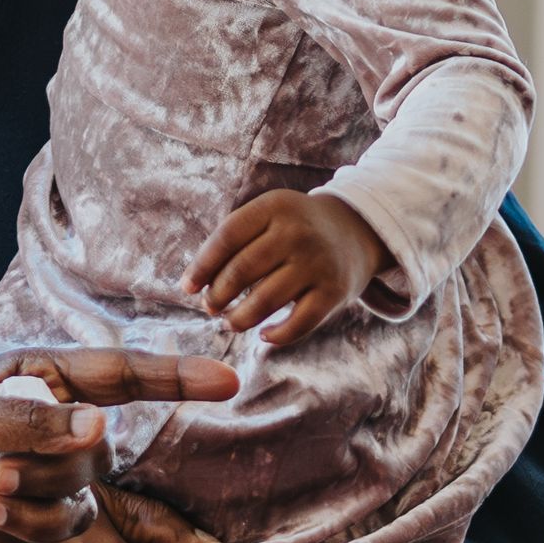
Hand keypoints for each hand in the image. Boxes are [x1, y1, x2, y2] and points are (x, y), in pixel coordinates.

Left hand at [0, 345, 239, 542]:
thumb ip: (29, 421)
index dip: (176, 378)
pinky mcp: (33, 531)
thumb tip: (99, 429)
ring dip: (16, 511)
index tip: (226, 379)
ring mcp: (47, 484)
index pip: (121, 375)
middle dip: (37, 474)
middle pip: (92, 459)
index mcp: (41, 382)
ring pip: (71, 510)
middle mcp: (55, 430)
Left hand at [190, 190, 387, 342]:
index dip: (202, 266)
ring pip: (265, 301)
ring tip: (230, 322)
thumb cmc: (294, 229)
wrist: (355, 229)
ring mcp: (318, 262)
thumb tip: (193, 286)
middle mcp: (297, 232)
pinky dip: (276, 335)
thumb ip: (234, 242)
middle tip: (210, 307)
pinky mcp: (335, 291)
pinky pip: (298, 323)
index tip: (187, 288)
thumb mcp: (268, 216)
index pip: (227, 237)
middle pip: (242, 270)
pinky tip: (264, 335)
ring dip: (240, 318)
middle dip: (217, 295)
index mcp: (274, 207)